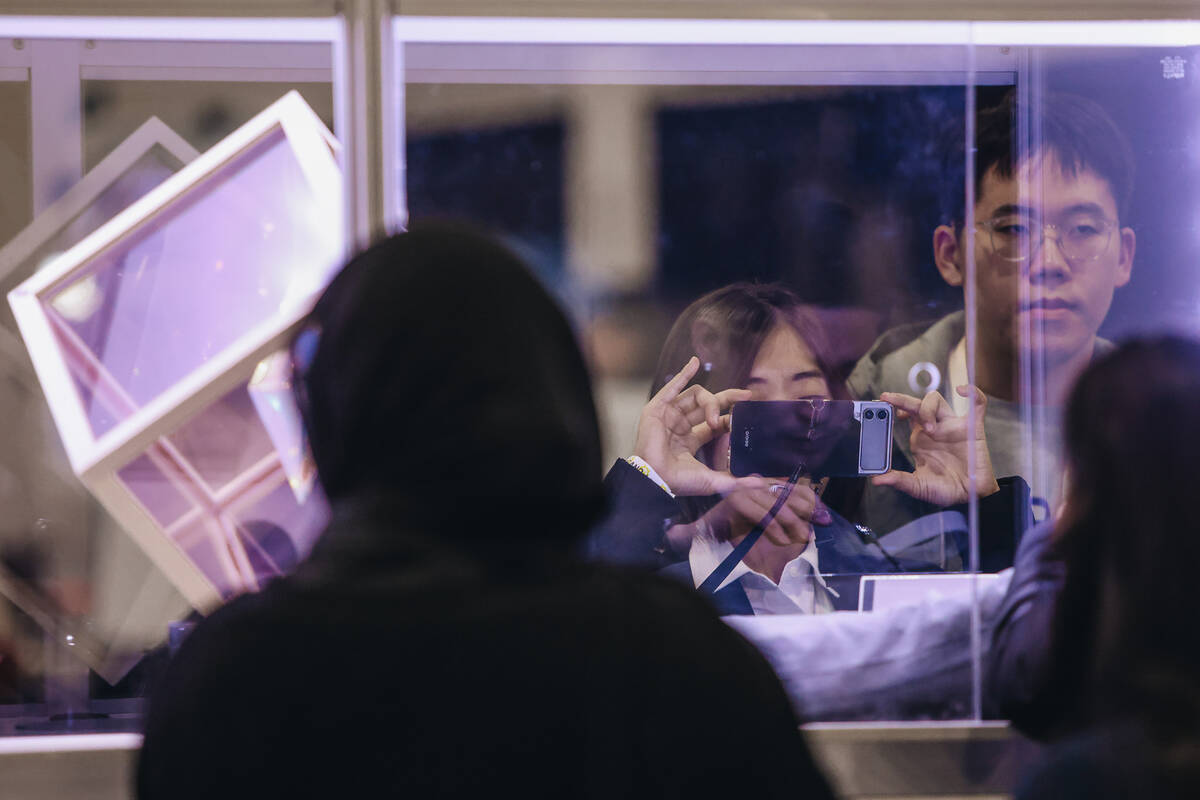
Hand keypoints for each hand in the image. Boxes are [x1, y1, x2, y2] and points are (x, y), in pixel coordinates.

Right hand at [633, 356, 763, 495]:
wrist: (656, 478)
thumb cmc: (679, 482)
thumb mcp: (714, 481)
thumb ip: (738, 481)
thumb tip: (762, 484)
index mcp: (689, 441)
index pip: (714, 422)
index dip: (729, 417)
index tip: (743, 415)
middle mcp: (679, 426)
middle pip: (707, 404)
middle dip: (727, 399)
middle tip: (745, 396)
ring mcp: (668, 416)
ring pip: (695, 396)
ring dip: (710, 402)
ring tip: (715, 419)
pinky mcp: (657, 408)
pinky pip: (673, 387)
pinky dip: (684, 373)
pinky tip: (695, 362)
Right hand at [698, 480, 831, 547]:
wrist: (707, 539)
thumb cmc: (741, 536)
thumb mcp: (773, 527)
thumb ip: (794, 520)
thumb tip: (822, 518)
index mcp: (769, 488)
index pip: (798, 488)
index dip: (814, 503)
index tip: (825, 519)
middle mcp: (758, 485)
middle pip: (791, 495)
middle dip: (806, 514)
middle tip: (810, 534)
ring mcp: (746, 491)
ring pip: (779, 505)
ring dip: (792, 524)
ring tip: (800, 539)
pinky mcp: (736, 501)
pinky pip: (764, 514)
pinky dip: (775, 529)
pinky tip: (781, 540)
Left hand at [871, 385, 999, 506]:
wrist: (971, 496)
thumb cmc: (946, 490)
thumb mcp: (918, 486)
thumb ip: (900, 481)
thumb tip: (876, 480)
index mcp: (920, 439)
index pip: (905, 414)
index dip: (895, 406)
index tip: (883, 405)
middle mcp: (935, 428)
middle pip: (917, 404)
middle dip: (903, 400)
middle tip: (890, 402)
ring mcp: (953, 427)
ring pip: (938, 401)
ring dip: (929, 409)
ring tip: (930, 429)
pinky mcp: (974, 429)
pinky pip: (977, 405)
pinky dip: (973, 393)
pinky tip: (963, 390)